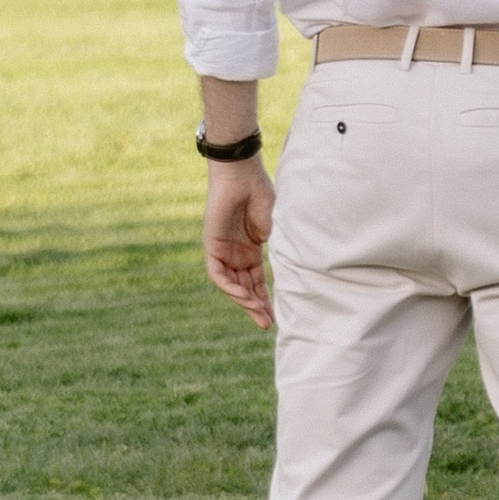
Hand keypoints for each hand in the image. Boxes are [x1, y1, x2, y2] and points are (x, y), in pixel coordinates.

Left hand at [203, 154, 275, 329]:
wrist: (243, 174)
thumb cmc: (261, 194)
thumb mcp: (275, 228)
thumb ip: (276, 250)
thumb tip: (287, 272)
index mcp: (251, 249)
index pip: (256, 281)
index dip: (265, 298)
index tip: (274, 316)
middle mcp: (236, 253)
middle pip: (244, 287)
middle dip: (255, 307)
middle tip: (266, 325)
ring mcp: (223, 251)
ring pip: (231, 285)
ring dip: (244, 301)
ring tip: (259, 315)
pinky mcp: (211, 246)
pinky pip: (218, 275)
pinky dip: (230, 288)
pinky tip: (245, 297)